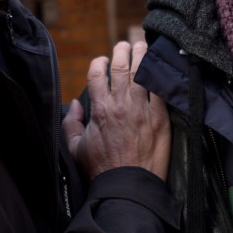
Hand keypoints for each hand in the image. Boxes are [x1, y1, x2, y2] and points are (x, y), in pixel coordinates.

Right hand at [62, 41, 169, 180]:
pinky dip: (160, 76)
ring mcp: (143, 110)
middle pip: (122, 68)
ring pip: (143, 73)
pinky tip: (160, 67)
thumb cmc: (101, 170)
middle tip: (125, 45)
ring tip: (142, 45)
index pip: (97, 74)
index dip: (99, 62)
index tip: (102, 61)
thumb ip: (70, 124)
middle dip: (123, 51)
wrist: (128, 188)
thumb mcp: (75, 148)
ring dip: (142, 55)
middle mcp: (122, 105)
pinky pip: (161, 90)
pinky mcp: (161, 119)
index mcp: (100, 110)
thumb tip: (74, 105)